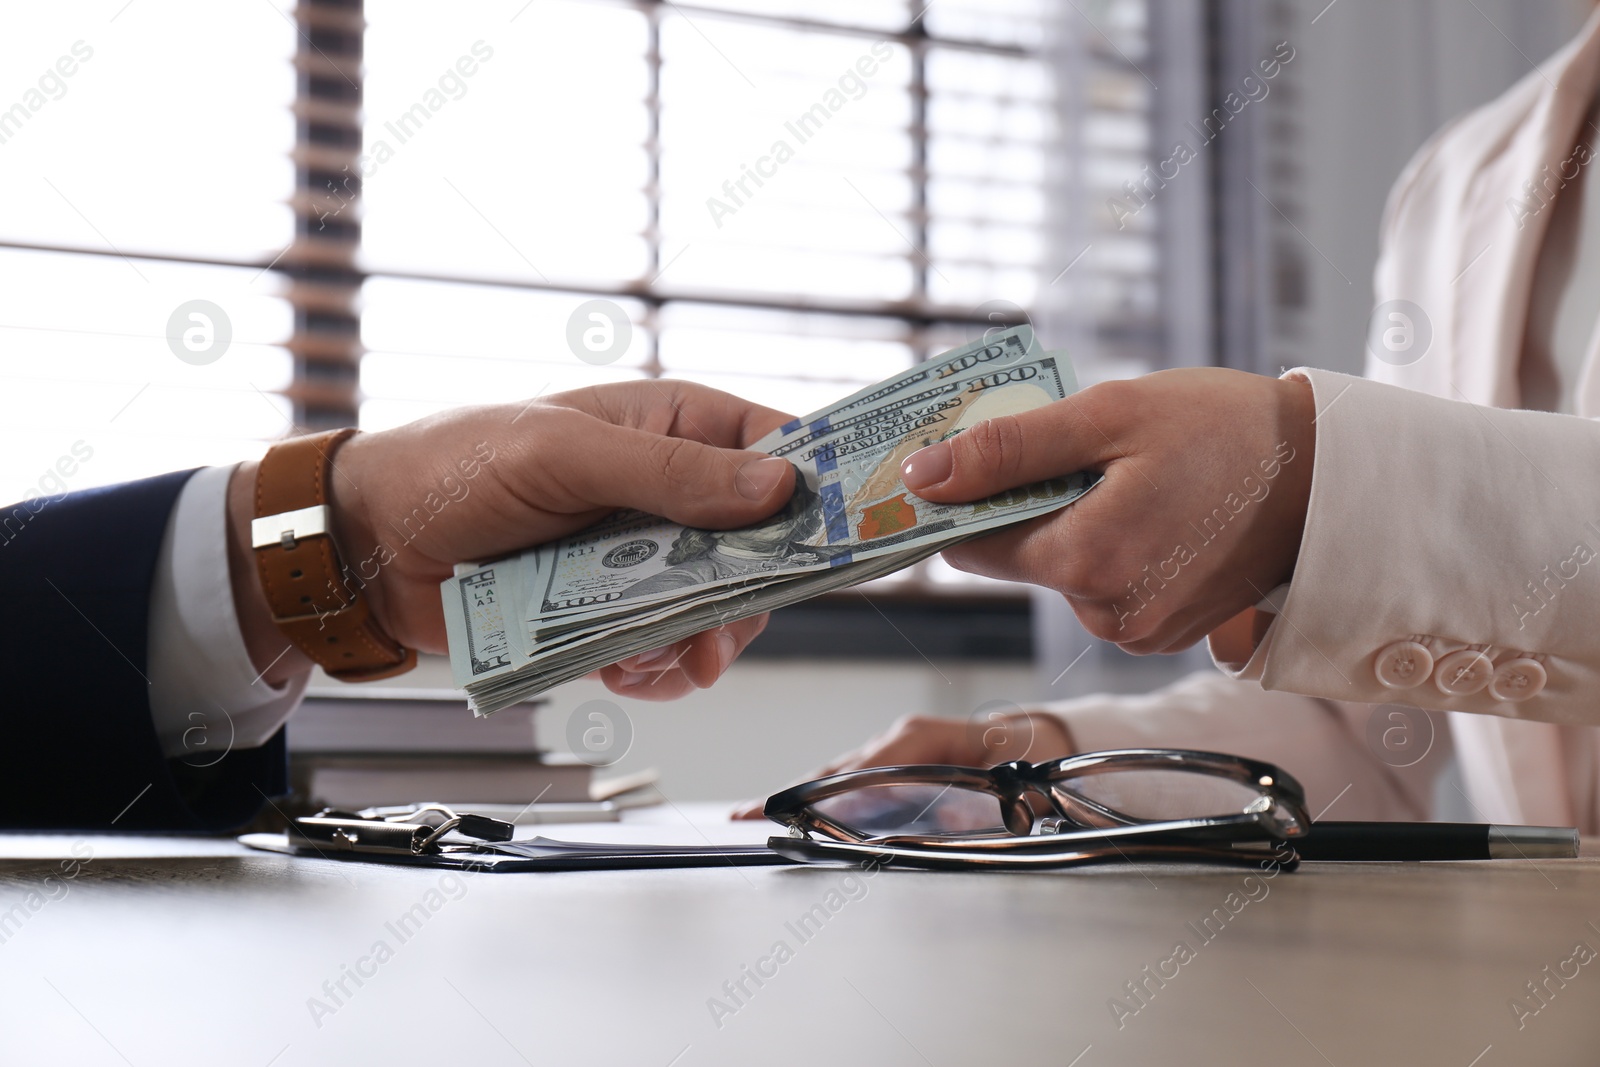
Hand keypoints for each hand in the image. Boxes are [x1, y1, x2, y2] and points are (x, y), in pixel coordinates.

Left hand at [229, 380, 797, 699]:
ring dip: (697, 643)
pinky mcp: (615, 614)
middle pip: (765, 550)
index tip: (842, 544)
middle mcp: (673, 492)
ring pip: (721, 612)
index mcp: (675, 427)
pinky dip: (657, 672)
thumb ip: (671, 473)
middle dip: (747, 598)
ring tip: (647, 658)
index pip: (782, 451)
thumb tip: (779, 485)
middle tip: (716, 632)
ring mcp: (645, 557)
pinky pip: (670, 653)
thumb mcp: (566, 455)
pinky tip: (623, 673)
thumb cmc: (457, 468)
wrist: (371, 550)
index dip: (819, 494)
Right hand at [731, 711, 1073, 818]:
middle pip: (835, 771)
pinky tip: (801, 813)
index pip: (857, 769)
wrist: (1040, 740)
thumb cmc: (1025, 756)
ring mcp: (895, 747)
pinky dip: (826, 793)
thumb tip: (937, 823)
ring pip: (840, 774)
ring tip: (759, 815)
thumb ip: (970, 802)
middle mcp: (899, 738)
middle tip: (748, 815)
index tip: (785, 806)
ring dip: (803, 796)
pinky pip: (855, 778)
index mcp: (918, 738)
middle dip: (791, 794)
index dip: (820, 791)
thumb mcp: (1003, 778)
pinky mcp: (897, 759)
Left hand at [898, 368, 1315, 654]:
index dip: (964, 501)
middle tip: (1077, 450)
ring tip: (1129, 477)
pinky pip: (1104, 587)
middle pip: (1019, 558)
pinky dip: (1111, 546)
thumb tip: (923, 477)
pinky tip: (1151, 509)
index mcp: (1085, 562)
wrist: (1329, 476)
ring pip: (1062, 571)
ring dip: (1074, 523)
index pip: (972, 546)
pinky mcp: (1161, 634)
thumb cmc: (1226, 432)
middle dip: (1030, 504)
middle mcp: (1105, 614)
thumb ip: (1008, 450)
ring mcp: (1136, 632)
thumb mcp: (1108, 416)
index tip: (972, 460)